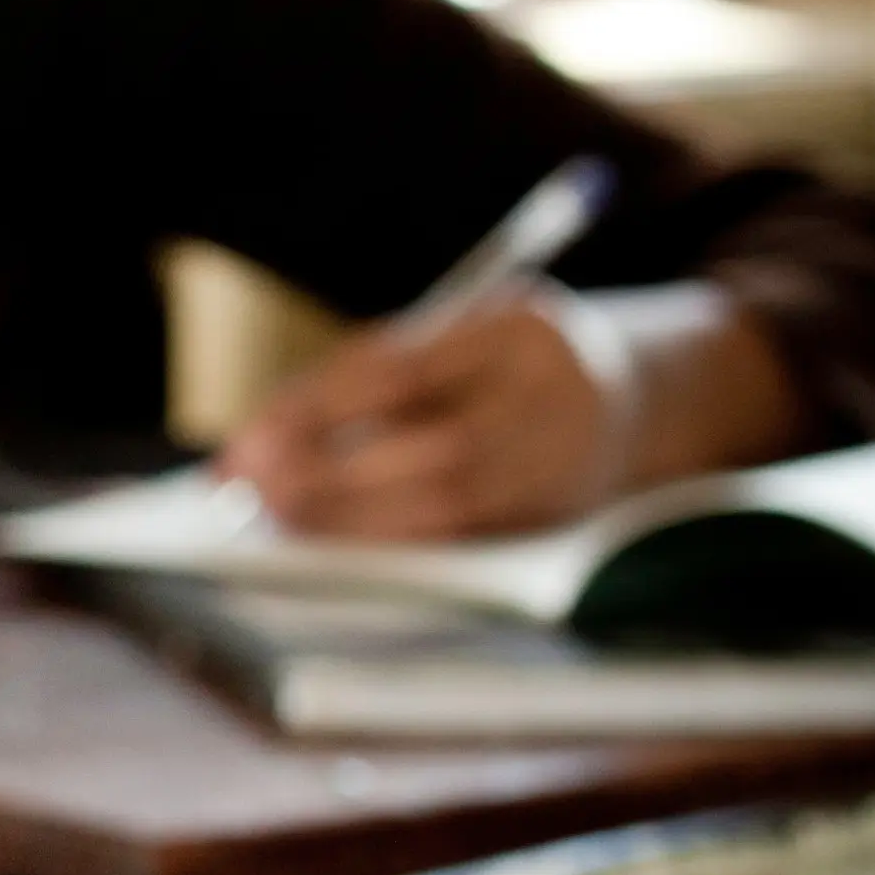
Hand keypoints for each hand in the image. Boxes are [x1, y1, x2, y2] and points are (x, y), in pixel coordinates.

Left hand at [222, 292, 623, 534]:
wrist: (625, 397)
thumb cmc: (496, 363)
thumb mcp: (450, 336)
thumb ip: (373, 375)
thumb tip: (265, 440)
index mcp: (520, 332)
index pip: (404, 375)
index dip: (317, 412)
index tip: (248, 442)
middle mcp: (553, 399)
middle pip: (438, 452)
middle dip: (332, 479)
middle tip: (252, 494)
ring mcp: (566, 462)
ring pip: (454, 506)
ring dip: (354, 520)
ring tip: (277, 520)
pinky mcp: (556, 515)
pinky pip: (466, 536)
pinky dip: (390, 540)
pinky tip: (333, 542)